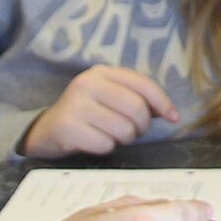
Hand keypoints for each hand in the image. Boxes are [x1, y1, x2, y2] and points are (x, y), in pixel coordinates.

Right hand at [21, 65, 179, 159]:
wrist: (47, 130)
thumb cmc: (87, 114)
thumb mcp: (109, 97)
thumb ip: (137, 98)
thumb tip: (169, 112)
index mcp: (102, 72)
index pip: (143, 83)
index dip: (163, 102)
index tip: (173, 117)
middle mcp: (87, 84)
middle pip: (137, 108)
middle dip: (141, 126)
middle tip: (133, 131)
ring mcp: (76, 105)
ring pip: (123, 129)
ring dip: (123, 139)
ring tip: (111, 135)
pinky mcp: (68, 127)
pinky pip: (105, 144)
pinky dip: (106, 148)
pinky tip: (95, 142)